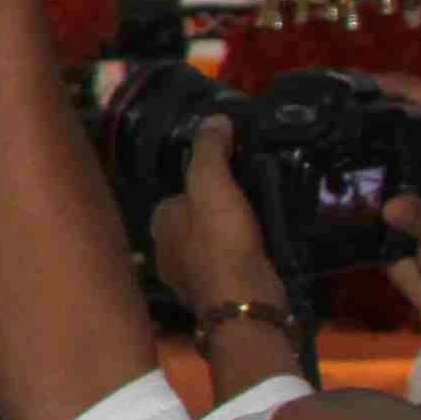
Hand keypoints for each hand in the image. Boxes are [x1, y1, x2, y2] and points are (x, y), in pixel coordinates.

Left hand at [152, 120, 289, 325]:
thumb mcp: (212, 182)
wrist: (244, 300)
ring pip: (211, 245)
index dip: (206, 181)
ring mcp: (189, 277)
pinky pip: (228, 266)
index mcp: (159, 221)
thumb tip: (215, 119)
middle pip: (195, 220)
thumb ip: (210, 150)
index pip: (179, 192)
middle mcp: (165, 250)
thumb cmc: (220, 238)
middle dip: (218, 211)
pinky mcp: (216, 294)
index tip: (235, 175)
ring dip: (231, 236)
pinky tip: (262, 252)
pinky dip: (241, 258)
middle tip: (252, 198)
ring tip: (261, 221)